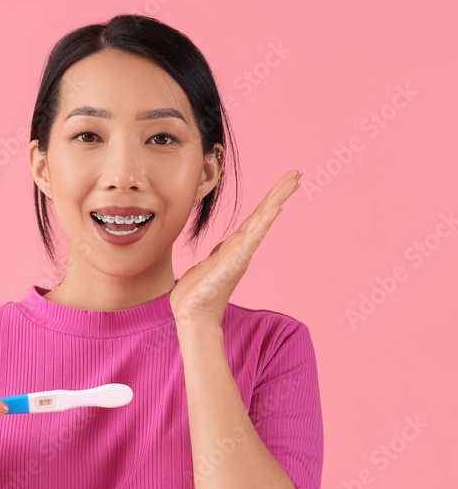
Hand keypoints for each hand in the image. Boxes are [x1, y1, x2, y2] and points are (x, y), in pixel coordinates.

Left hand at [170, 169, 301, 326]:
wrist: (192, 315)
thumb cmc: (198, 292)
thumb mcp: (209, 264)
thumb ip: (221, 253)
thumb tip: (226, 246)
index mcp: (235, 246)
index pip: (256, 217)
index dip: (271, 198)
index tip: (287, 180)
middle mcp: (241, 249)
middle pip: (264, 215)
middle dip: (280, 193)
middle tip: (297, 173)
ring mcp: (239, 256)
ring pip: (261, 223)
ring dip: (275, 202)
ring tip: (290, 185)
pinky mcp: (232, 264)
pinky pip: (251, 240)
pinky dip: (263, 224)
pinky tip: (274, 210)